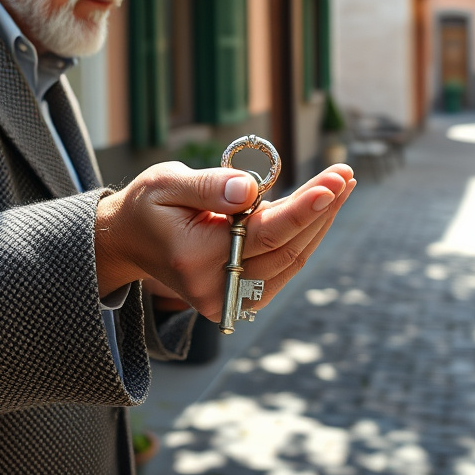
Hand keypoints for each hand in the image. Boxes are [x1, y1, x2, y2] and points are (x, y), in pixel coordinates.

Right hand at [94, 162, 355, 320]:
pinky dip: (306, 237)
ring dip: (320, 222)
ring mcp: (230, 300)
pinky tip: (320, 208)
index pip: (263, 235)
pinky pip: (285, 267)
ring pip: (292, 261)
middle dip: (321, 208)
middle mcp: (215, 289)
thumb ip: (208, 187)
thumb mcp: (166, 183)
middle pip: (286, 249)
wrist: (130, 241)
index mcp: (193, 259)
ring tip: (341, 183)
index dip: (303, 209)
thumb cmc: (148, 205)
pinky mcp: (241, 299)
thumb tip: (250, 189)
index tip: (333, 183)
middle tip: (344, 173)